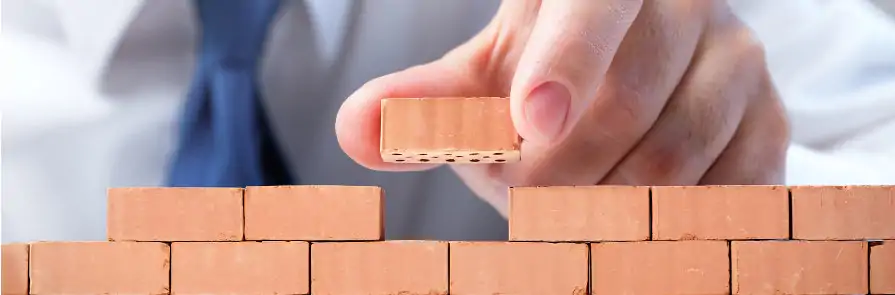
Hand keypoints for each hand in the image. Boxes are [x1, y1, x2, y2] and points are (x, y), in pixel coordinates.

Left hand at [335, 0, 789, 216]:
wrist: (629, 89)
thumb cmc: (543, 82)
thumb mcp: (482, 85)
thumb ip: (426, 105)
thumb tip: (355, 130)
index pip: (592, 5)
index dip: (565, 61)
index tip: (528, 123)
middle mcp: (684, 8)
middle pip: (628, 103)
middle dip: (560, 171)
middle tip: (519, 199)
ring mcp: (736, 66)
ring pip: (676, 157)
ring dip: (604, 206)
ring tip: (561, 212)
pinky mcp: (769, 128)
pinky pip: (726, 193)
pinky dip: (665, 226)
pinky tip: (625, 230)